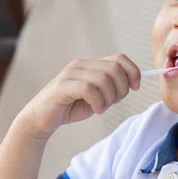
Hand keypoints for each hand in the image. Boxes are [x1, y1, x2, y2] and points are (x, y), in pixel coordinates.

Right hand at [16, 54, 140, 138]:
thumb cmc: (70, 107)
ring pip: (104, 79)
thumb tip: (131, 84)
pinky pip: (89, 89)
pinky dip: (98, 102)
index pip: (119, 58)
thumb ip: (112, 88)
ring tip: (102, 108)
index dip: (133, 71)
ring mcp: (70, 73)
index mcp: (90, 64)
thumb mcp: (97, 97)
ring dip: (109, 98)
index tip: (136, 87)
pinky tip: (96, 110)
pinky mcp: (62, 86)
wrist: (41, 119)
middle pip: (114, 68)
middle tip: (113, 103)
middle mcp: (81, 64)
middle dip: (121, 89)